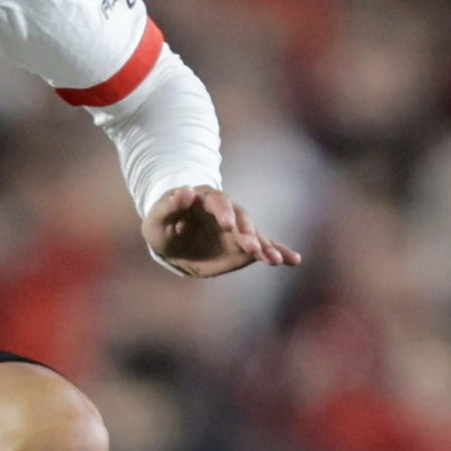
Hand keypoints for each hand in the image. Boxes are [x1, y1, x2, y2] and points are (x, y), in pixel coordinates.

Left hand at [141, 184, 300, 277]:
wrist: (173, 244)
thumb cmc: (162, 228)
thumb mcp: (156, 220)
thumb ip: (169, 206)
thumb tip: (184, 190)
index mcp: (205, 199)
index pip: (218, 201)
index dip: (224, 212)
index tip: (228, 224)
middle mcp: (227, 211)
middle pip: (241, 218)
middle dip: (247, 232)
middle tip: (252, 246)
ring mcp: (238, 229)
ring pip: (255, 234)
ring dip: (265, 246)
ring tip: (276, 259)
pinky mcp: (244, 245)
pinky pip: (264, 247)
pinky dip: (279, 252)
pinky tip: (294, 260)